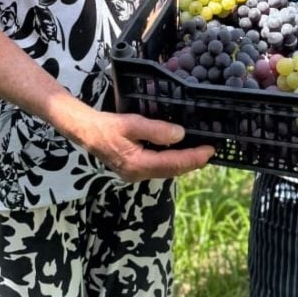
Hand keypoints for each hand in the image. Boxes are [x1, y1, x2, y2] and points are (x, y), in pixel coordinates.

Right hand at [73, 111, 214, 181]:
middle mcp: (138, 174)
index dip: (194, 158)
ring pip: (166, 170)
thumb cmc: (107, 126)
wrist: (86, 132)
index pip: (173, 163)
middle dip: (192, 162)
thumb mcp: (132, 124)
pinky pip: (159, 167)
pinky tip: (181, 153)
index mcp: (138, 165)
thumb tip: (180, 135)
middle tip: (211, 152)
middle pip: (172, 170)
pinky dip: (173, 161)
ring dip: (184, 163)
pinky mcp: (134, 169)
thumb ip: (156, 130)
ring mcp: (136, 173)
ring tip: (201, 154)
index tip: (210, 151)